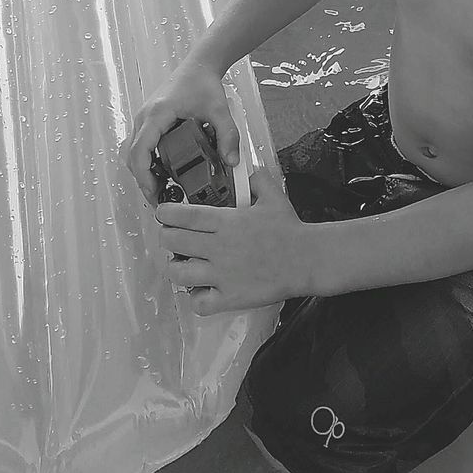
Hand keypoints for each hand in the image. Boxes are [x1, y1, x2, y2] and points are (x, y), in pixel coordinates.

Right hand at [123, 56, 239, 205]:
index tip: (154, 192)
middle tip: (162, 198)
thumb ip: (228, 136)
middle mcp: (144, 117)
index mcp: (157, 114)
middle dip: (143, 180)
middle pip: (132, 156)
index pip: (140, 151)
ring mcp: (144, 120)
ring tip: (163, 190)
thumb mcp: (220, 110)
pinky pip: (140, 146)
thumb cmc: (203, 83)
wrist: (198, 66)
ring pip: (133, 153)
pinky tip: (163, 173)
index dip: (144, 175)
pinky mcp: (148, 122)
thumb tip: (232, 162)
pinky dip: (146, 162)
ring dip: (143, 172)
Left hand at [155, 166, 308, 315]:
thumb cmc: (290, 231)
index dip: (165, 213)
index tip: (165, 214)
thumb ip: (256, 180)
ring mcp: (223, 274)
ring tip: (183, 264)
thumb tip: (247, 171)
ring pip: (179, 273)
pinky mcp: (231, 296)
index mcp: (227, 222)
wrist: (307, 259)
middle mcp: (219, 248)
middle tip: (174, 238)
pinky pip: (199, 302)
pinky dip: (196, 297)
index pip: (181, 215)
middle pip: (172, 241)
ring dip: (176, 267)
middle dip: (168, 237)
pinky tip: (202, 289)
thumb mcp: (273, 196)